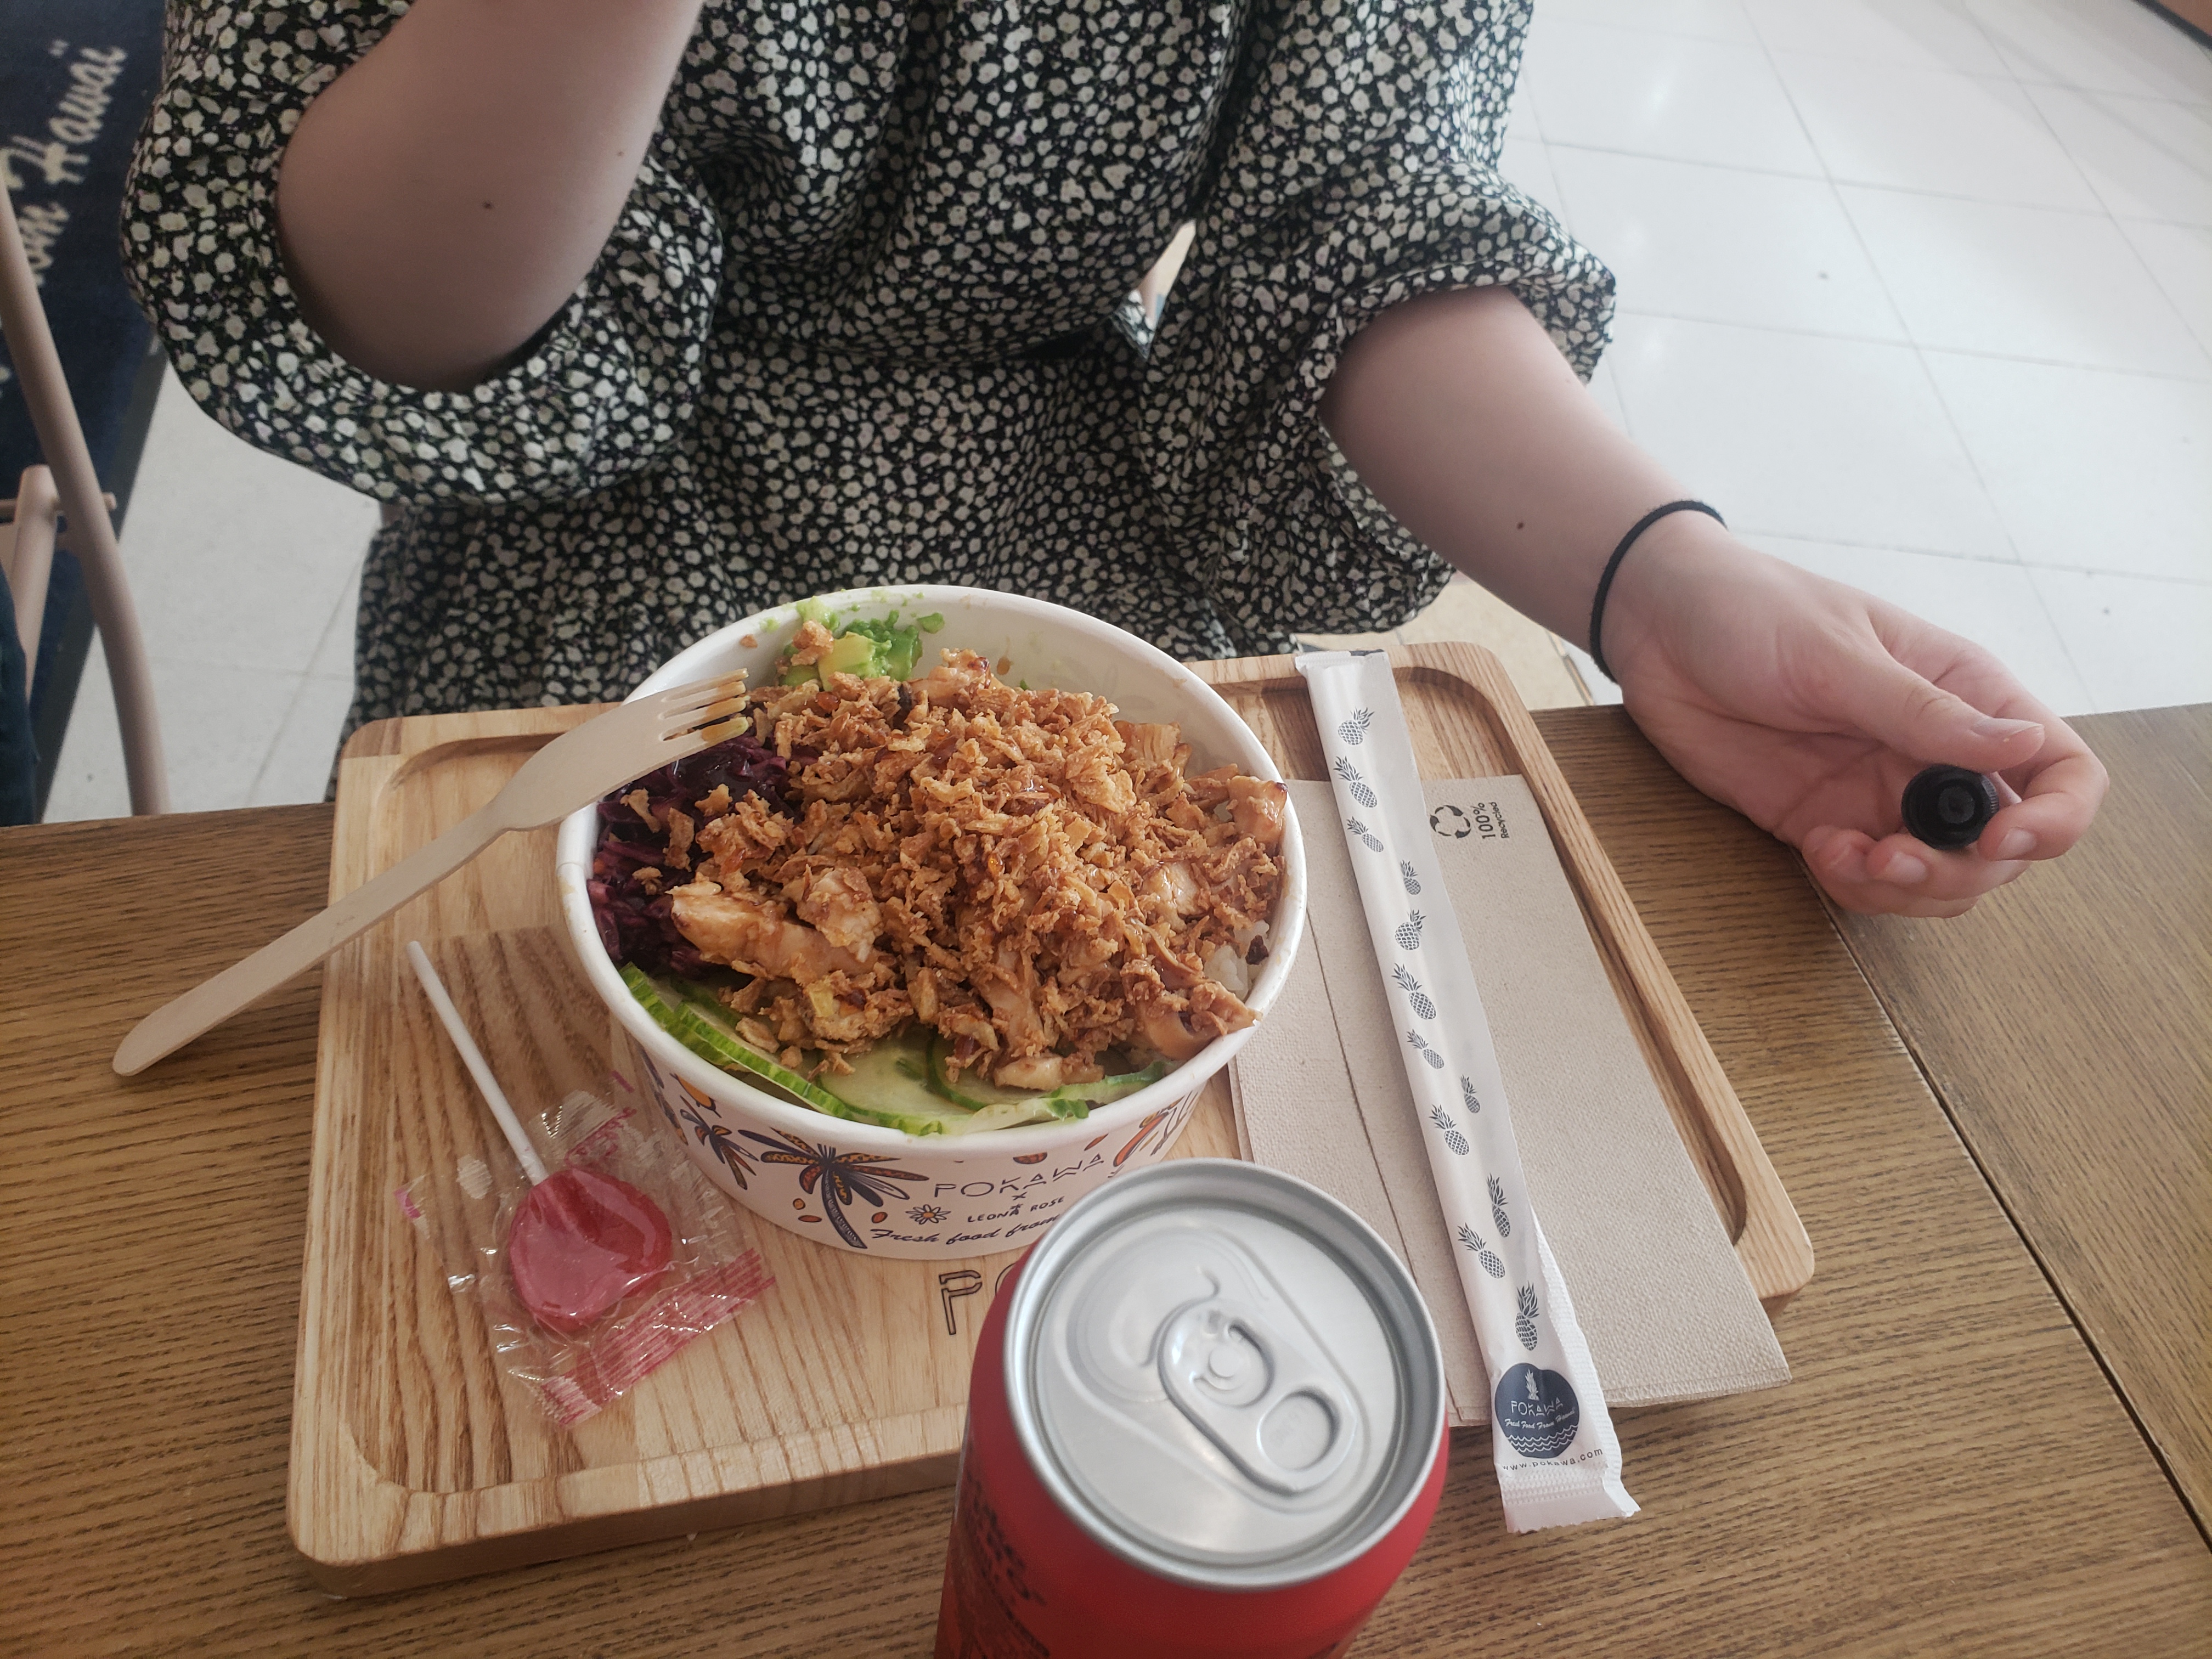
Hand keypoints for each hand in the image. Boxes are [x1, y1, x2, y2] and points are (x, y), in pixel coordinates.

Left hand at [1600, 522, 2107, 916]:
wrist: (1659, 626)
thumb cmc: (1754, 612)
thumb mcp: (1836, 654)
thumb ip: (1921, 710)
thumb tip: (2022, 745)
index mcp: (1968, 694)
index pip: (2061, 768)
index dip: (2056, 817)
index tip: (2002, 838)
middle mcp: (1935, 752)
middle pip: (2000, 847)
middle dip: (1959, 870)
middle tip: (1892, 859)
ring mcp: (1881, 793)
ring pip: (1939, 878)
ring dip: (1905, 889)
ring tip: (1845, 857)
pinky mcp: (1825, 823)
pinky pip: (1867, 880)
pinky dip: (1854, 885)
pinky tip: (1819, 852)